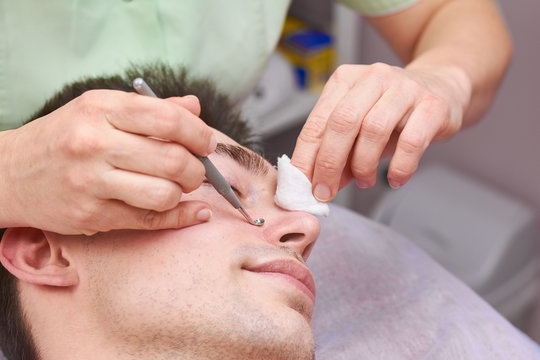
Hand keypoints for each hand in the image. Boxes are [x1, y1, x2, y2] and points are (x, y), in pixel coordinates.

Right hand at [1, 90, 215, 234]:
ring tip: (179, 187)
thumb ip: (150, 108)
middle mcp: (95, 143)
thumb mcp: (100, 110)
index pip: (168, 118)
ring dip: (184, 194)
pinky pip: (149, 220)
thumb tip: (194, 107)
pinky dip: (179, 217)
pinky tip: (192, 212)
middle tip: (196, 170)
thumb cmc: (64, 138)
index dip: (198, 133)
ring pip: (165, 193)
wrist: (9, 174)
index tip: (206, 143)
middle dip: (198, 169)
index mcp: (101, 109)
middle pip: (173, 160)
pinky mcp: (91, 216)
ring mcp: (91, 183)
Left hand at [291, 62, 469, 200]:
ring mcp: (404, 88)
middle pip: (342, 122)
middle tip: (326, 191)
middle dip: (329, 163)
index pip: (317, 122)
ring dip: (363, 165)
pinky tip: (395, 179)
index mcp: (345, 80)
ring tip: (364, 181)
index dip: (306, 157)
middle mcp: (373, 77)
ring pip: (374, 130)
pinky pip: (411, 142)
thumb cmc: (394, 114)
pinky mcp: (432, 105)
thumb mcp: (359, 130)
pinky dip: (399, 167)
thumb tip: (319, 186)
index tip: (302, 185)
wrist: (443, 90)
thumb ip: (339, 154)